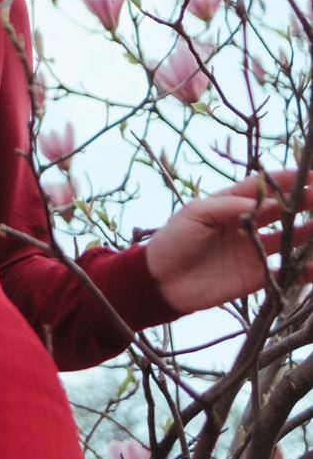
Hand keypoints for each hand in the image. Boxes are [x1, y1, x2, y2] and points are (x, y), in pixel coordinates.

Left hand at [144, 167, 312, 315]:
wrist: (160, 282)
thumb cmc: (173, 241)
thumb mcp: (194, 215)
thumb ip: (227, 207)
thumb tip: (260, 202)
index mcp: (231, 203)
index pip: (265, 187)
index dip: (289, 180)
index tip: (312, 175)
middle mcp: (247, 224)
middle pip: (283, 210)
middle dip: (307, 202)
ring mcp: (254, 250)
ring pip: (291, 238)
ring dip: (311, 233)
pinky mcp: (256, 276)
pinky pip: (286, 271)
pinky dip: (305, 270)